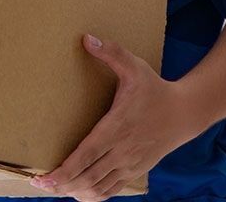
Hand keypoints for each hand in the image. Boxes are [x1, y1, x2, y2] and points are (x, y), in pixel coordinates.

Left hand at [28, 34, 204, 200]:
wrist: (185, 113)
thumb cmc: (155, 90)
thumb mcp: (135, 67)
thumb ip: (111, 53)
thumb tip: (86, 38)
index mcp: (117, 128)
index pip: (86, 155)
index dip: (64, 171)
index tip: (44, 177)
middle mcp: (122, 151)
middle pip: (87, 177)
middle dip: (61, 185)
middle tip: (39, 184)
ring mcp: (130, 165)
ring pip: (98, 188)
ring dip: (75, 191)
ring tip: (54, 188)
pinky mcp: (136, 171)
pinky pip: (112, 190)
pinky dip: (94, 194)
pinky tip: (78, 191)